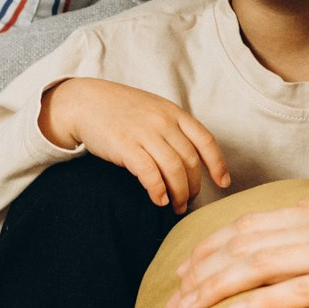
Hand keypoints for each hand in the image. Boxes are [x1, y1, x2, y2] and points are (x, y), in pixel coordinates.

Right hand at [40, 78, 231, 211]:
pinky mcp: (126, 146)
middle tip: (188, 201)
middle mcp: (163, 122)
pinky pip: (149, 173)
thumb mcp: (153, 109)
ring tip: (175, 206)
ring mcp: (145, 133)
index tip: (223, 182)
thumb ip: (172, 127)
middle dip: (194, 186)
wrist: (85, 102)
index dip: (217, 164)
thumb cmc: (120, 109)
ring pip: (173, 170)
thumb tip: (190, 158)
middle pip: (189, 160)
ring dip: (178, 193)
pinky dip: (158, 190)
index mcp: (174, 113)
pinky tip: (158, 199)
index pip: (205, 141)